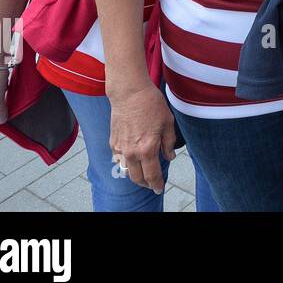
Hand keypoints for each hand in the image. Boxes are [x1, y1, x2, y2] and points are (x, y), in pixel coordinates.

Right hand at [107, 79, 176, 193]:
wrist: (129, 93)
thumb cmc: (151, 104)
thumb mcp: (168, 123)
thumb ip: (168, 143)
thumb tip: (169, 157)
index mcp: (147, 149)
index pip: (152, 175)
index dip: (157, 184)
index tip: (159, 189)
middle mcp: (131, 152)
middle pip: (137, 178)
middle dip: (146, 183)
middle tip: (153, 184)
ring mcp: (120, 148)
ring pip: (126, 171)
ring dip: (135, 175)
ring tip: (144, 173)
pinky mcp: (113, 142)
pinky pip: (119, 159)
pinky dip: (127, 163)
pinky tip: (134, 159)